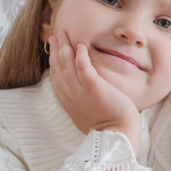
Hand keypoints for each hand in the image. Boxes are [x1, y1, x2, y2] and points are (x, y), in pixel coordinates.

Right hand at [47, 31, 140, 149]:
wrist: (116, 135)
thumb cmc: (107, 126)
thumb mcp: (86, 113)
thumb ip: (80, 101)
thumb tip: (82, 94)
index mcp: (67, 101)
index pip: (56, 77)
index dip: (53, 61)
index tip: (54, 49)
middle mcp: (70, 95)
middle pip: (58, 67)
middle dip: (56, 50)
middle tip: (56, 35)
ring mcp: (80, 91)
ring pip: (67, 65)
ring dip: (65, 48)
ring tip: (64, 35)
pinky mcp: (94, 88)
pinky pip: (83, 67)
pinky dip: (80, 56)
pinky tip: (81, 45)